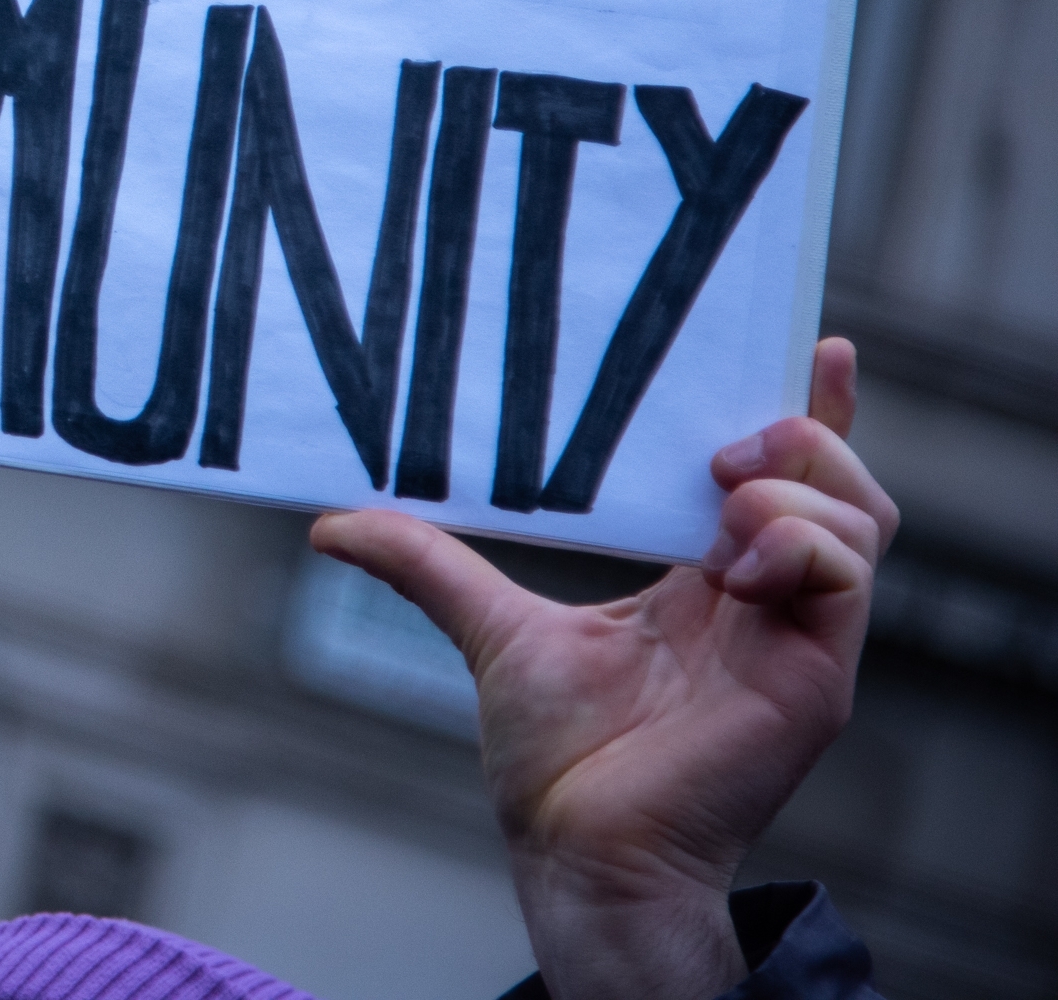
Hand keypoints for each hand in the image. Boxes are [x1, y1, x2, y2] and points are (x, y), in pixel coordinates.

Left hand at [313, 338, 892, 999]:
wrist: (575, 849)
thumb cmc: (553, 760)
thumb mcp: (488, 629)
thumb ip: (426, 564)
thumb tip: (330, 522)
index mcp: (709, 581)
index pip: (782, 478)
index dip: (809, 408)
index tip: (812, 340)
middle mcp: (766, 600)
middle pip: (840, 484)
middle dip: (800, 432)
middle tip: (721, 441)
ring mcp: (797, 638)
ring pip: (858, 520)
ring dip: (792, 486)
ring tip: (718, 499)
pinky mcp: (813, 677)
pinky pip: (843, 578)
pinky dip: (793, 545)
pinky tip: (728, 561)